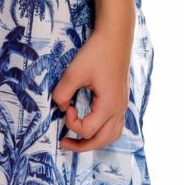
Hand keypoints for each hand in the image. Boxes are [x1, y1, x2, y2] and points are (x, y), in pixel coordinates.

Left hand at [52, 24, 131, 152]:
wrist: (115, 38)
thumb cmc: (96, 53)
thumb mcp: (73, 72)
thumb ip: (62, 93)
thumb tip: (61, 107)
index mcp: (109, 106)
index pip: (88, 130)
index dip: (71, 122)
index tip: (67, 106)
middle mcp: (119, 110)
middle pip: (102, 140)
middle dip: (82, 146)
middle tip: (64, 143)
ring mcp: (122, 106)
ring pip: (112, 136)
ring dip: (94, 141)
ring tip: (78, 140)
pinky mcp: (121, 100)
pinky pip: (115, 125)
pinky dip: (103, 131)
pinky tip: (92, 125)